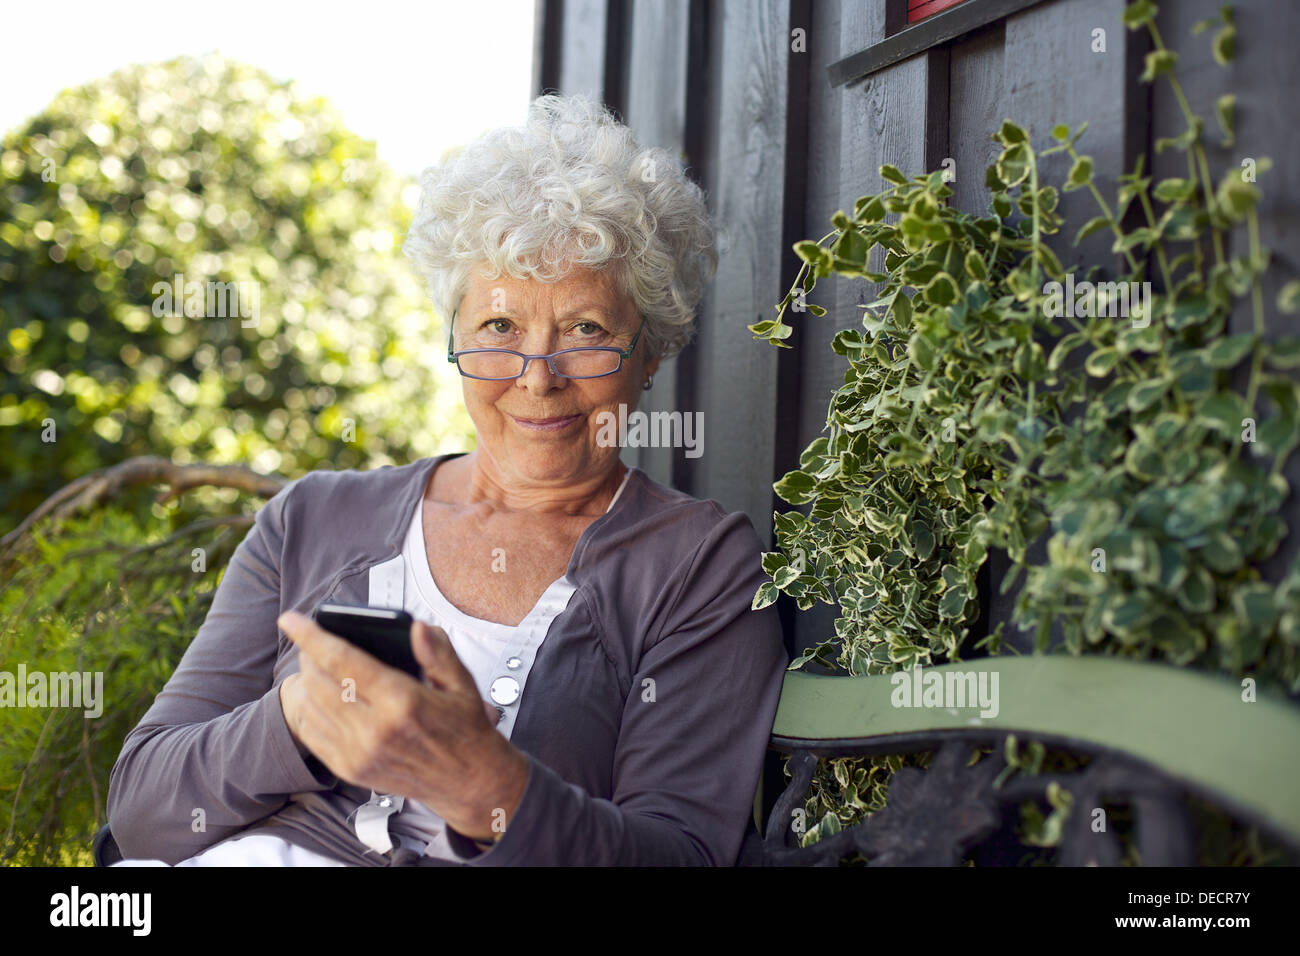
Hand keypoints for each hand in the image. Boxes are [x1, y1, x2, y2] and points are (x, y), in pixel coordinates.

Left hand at [276, 610, 528, 840]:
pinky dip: (309, 710)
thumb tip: (416, 627)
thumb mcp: (462, 684)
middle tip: (313, 642)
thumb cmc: (464, 730)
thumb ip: (438, 652)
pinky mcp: (351, 771)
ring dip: (306, 682)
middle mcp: (375, 730)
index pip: (342, 661)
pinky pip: (312, 734)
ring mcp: (359, 754)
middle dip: (307, 655)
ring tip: (318, 668)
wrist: (468, 783)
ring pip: (310, 706)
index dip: (311, 637)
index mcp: (403, 701)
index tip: (290, 619)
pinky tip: (321, 698)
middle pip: (318, 681)